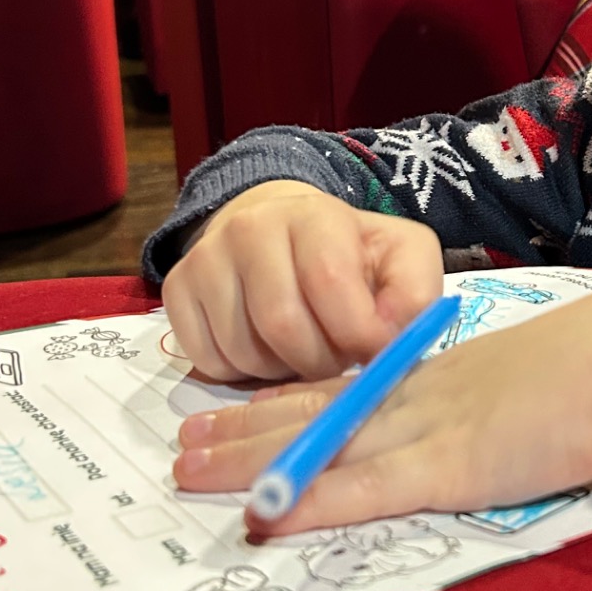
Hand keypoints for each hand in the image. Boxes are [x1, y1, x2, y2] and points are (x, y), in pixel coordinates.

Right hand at [161, 181, 442, 381]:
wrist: (278, 228)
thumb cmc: (349, 253)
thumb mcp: (401, 257)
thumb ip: (414, 293)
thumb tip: (390, 339)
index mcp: (312, 216)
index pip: (330, 283)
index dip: (359, 334)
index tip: (374, 352)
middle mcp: (249, 229)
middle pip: (282, 325)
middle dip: (320, 361)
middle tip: (337, 357)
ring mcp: (206, 259)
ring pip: (245, 351)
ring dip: (282, 371)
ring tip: (304, 349)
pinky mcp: (177, 291)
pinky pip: (209, 361)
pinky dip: (243, 374)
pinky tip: (266, 349)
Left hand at [172, 274, 591, 534]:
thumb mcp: (529, 387)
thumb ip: (491, 410)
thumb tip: (479, 431)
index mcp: (438, 381)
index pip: (341, 391)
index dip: (279, 405)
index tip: (229, 414)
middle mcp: (418, 399)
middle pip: (311, 413)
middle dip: (240, 432)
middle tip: (179, 447)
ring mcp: (431, 431)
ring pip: (319, 445)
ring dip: (250, 463)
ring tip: (188, 472)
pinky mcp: (454, 467)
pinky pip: (366, 489)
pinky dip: (311, 502)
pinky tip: (267, 516)